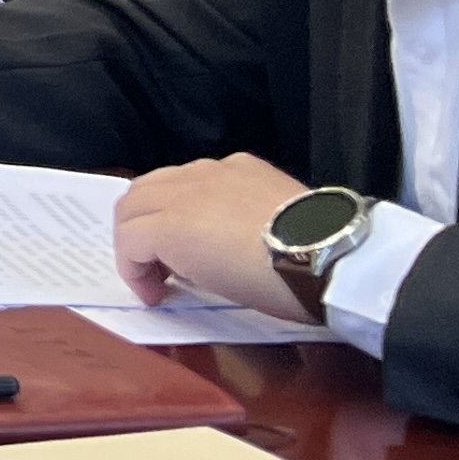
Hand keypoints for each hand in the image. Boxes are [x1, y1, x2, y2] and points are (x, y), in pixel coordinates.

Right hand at [115, 153, 314, 316]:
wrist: (331, 257)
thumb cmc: (270, 285)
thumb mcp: (213, 287)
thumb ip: (180, 266)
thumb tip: (177, 264)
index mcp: (168, 224)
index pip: (126, 239)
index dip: (132, 271)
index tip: (154, 296)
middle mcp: (181, 187)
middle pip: (132, 201)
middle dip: (133, 234)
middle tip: (154, 265)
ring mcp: (212, 169)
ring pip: (160, 178)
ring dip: (157, 208)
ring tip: (179, 235)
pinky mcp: (242, 163)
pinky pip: (202, 171)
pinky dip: (194, 191)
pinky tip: (216, 212)